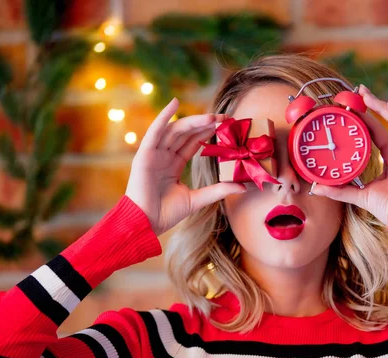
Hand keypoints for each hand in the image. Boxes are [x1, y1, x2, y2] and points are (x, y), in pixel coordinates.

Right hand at [125, 98, 246, 235]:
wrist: (146, 224)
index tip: (227, 125)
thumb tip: (243, 187)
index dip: (209, 132)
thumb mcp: (198, 199)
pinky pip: (154, 131)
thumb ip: (218, 190)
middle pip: (187, 133)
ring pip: (175, 130)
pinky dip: (163, 116)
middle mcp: (164, 155)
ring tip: (212, 116)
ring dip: (193, 121)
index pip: (193, 142)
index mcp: (174, 164)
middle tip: (225, 118)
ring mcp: (154, 154)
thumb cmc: (167, 213)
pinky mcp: (145, 155)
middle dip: (205, 124)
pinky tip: (174, 103)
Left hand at [311, 85, 387, 225]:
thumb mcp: (359, 195)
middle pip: (384, 123)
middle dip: (371, 105)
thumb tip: (316, 187)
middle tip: (357, 91)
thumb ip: (339, 190)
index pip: (375, 133)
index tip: (352, 107)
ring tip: (365, 93)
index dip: (365, 119)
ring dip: (380, 105)